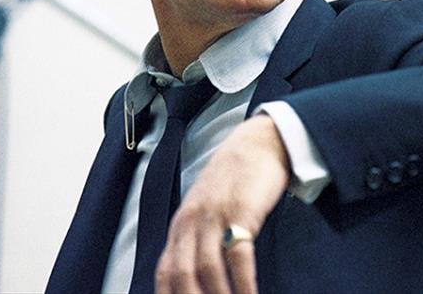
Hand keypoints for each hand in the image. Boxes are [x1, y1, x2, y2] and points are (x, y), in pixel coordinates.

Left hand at [155, 114, 289, 293]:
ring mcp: (215, 216)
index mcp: (181, 226)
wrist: (257, 143)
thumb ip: (196, 239)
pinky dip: (243, 283)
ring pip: (207, 269)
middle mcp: (192, 222)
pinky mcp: (240, 211)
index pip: (165, 274)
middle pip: (182, 276)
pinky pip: (238, 255)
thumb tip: (195, 277)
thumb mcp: (205, 209)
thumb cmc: (234, 181)